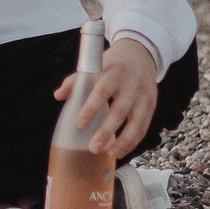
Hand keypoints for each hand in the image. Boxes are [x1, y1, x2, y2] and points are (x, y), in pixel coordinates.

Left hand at [55, 35, 158, 156]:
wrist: (141, 55)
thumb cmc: (113, 64)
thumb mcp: (95, 65)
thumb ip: (76, 81)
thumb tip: (58, 96)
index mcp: (114, 73)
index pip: (102, 91)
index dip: (91, 108)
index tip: (79, 124)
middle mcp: (131, 85)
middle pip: (120, 111)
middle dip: (106, 131)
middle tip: (92, 148)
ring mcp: (143, 97)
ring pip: (136, 123)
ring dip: (124, 141)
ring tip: (110, 154)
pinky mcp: (151, 106)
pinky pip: (143, 127)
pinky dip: (133, 141)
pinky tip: (121, 151)